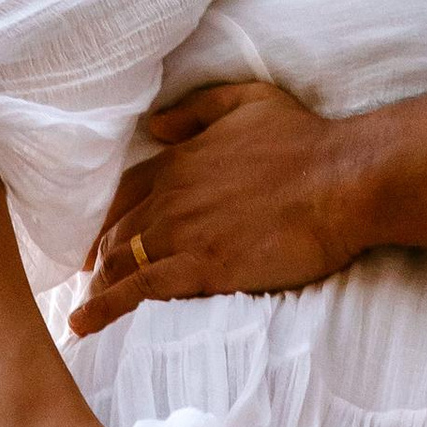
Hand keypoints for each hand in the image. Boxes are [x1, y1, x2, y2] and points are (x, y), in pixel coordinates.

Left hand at [67, 84, 363, 331]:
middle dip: (100, 259)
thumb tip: (156, 125)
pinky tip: (84, 326)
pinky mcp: (201, 268)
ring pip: (121, 263)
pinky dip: (105, 308)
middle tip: (93, 284)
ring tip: (87, 310)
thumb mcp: (248, 101)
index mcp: (179, 159)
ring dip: (99, 287)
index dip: (108, 220)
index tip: (100, 243)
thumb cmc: (306, 140)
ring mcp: (183, 233)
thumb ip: (197, 110)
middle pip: (117, 232)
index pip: (125, 194)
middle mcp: (171, 196)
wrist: (342, 181)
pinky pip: (139, 291)